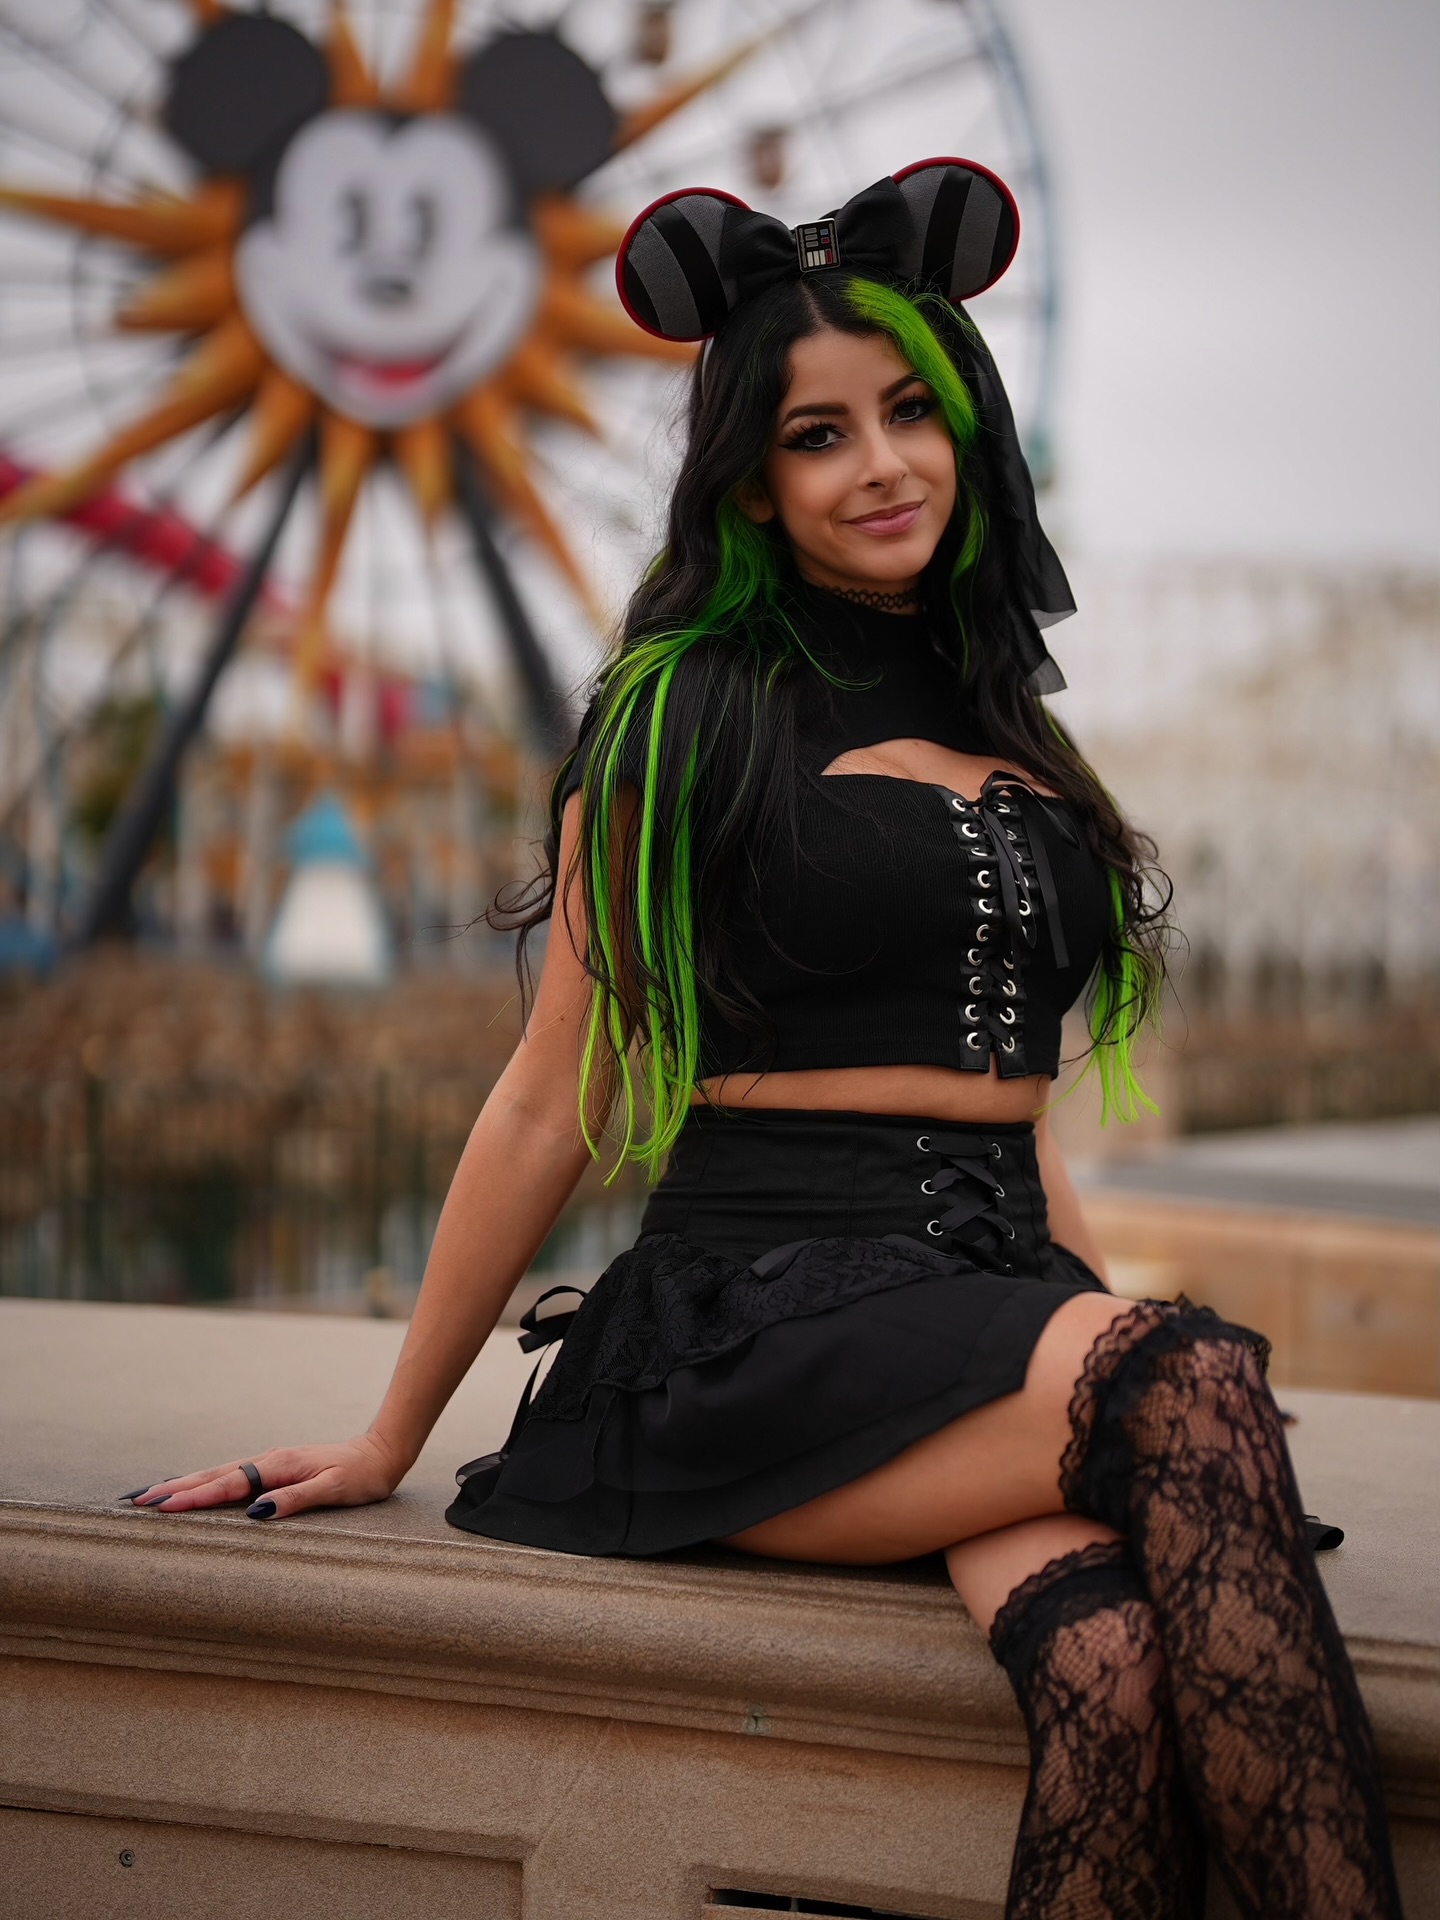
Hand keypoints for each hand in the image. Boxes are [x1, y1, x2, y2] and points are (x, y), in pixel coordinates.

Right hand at [119, 1433, 404, 1520]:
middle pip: (213, 1476)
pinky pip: (231, 1477)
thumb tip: (257, 1513)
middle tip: (135, 1501)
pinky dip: (205, 1483)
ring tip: (150, 1496)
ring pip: (218, 1474)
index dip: (194, 1497)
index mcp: (279, 1465)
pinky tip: (192, 1490)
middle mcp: (269, 1461)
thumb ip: (296, 1499)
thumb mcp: (334, 1489)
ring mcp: (270, 1463)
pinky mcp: (274, 1469)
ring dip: (183, 1485)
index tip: (161, 1507)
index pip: (228, 1485)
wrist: (381, 1454)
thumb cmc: (361, 1476)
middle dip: (174, 1489)